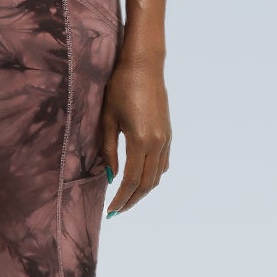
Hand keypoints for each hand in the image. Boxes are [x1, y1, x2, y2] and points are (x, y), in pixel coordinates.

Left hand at [101, 51, 170, 215]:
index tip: (110, 211)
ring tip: (127, 199)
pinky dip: (152, 176)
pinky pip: (163, 163)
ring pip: (157, 175)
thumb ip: (108, 150)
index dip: (121, 199)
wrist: (144, 65)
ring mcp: (166, 138)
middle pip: (147, 183)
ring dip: (143, 190)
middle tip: (117, 211)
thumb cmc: (120, 87)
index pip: (131, 181)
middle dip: (132, 200)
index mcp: (141, 141)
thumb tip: (111, 177)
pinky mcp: (168, 133)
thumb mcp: (108, 119)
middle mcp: (158, 143)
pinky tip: (140, 179)